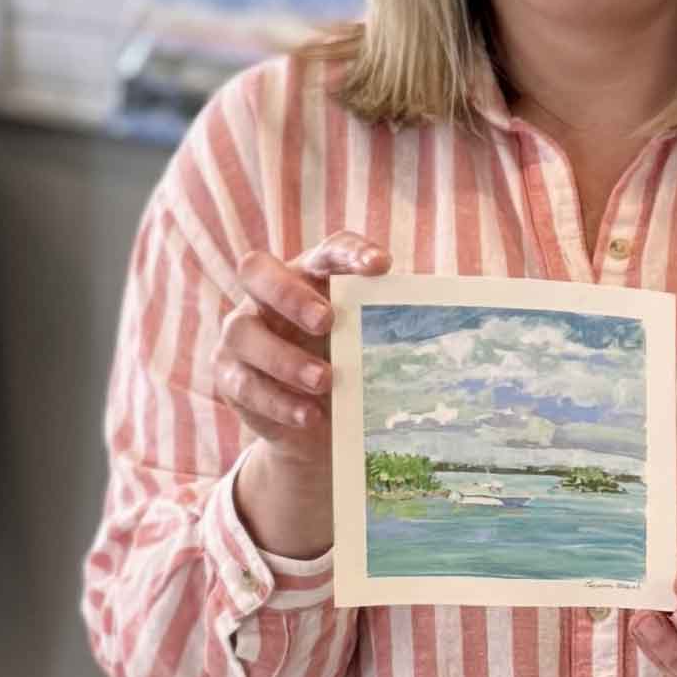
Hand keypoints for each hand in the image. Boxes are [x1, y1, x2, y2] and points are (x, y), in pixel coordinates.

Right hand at [219, 231, 389, 557]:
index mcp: (308, 275)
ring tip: (325, 381)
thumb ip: (385, 330)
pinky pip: (241, 382)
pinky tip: (310, 415)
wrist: (313, 426)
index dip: (350, 254)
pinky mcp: (226, 374)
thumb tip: (450, 331)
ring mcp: (240, 333)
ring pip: (242, 331)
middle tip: (327, 321)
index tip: (382, 266)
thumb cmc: (347, 369)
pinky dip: (278, 400)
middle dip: (289, 293)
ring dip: (284, 357)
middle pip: (256, 269)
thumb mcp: (365, 348)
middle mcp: (265, 295)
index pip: (326, 250)